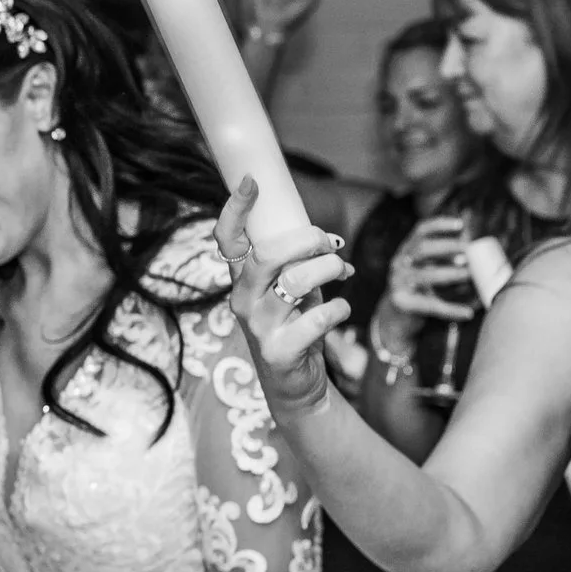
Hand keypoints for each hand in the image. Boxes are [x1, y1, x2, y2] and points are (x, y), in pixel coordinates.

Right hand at [213, 178, 350, 422]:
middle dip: (306, 240)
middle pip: (266, 254)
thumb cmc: (295, 330)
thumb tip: (334, 244)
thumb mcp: (291, 293)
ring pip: (295, 281)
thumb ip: (302, 265)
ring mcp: (258, 327)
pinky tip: (341, 311)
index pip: (227, 240)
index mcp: (242, 281)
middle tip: (329, 243)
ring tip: (343, 273)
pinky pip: (316, 318)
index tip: (251, 182)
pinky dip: (338, 309)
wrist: (295, 389)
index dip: (235, 210)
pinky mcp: (280, 351)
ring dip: (329, 270)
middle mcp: (242, 301)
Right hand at [377, 215, 475, 350]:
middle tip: (469, 252)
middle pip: (422, 249)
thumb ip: (443, 257)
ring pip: (426, 275)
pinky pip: (430, 305)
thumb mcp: (425, 268)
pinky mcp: (402, 302)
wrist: (394, 317)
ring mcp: (398, 282)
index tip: (460, 225)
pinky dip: (451, 309)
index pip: (421, 230)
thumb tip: (474, 248)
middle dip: (448, 247)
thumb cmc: (418, 288)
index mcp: (407, 250)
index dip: (440, 225)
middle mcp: (399, 263)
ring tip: (470, 275)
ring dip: (451, 273)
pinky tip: (467, 313)